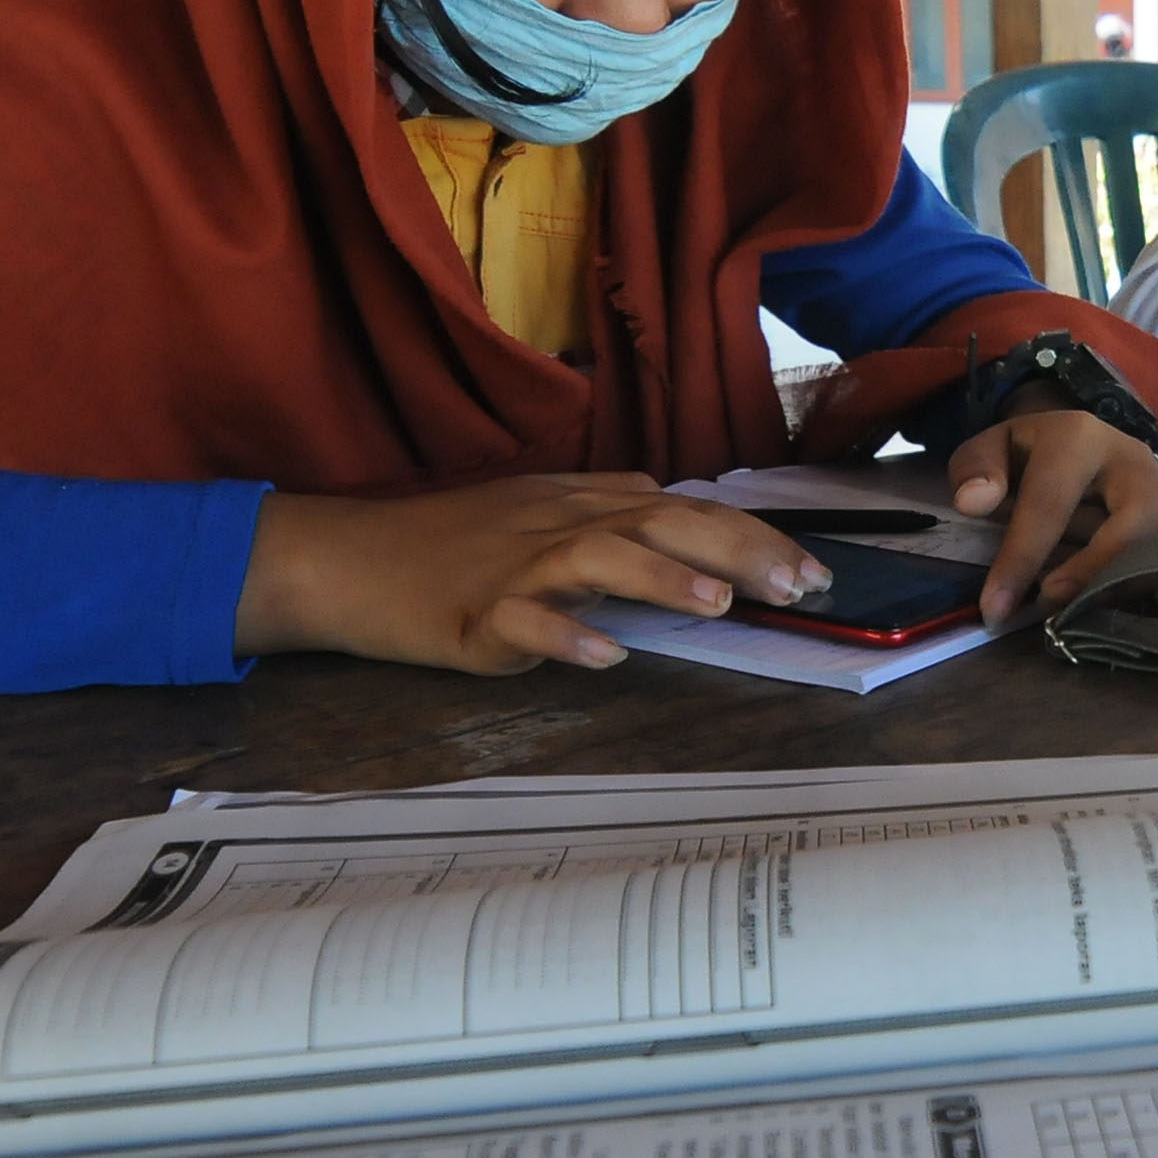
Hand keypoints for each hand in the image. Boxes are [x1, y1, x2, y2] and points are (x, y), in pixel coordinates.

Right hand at [233, 474, 829, 672]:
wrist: (344, 556)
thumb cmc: (446, 544)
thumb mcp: (538, 516)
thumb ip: (613, 523)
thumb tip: (688, 535)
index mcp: (580, 502)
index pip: (684, 508)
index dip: (753, 535)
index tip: (813, 570)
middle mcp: (556, 522)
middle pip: (658, 520)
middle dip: (735, 551)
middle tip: (799, 586)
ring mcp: (513, 565)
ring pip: (596, 556)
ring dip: (661, 578)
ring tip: (718, 607)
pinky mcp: (469, 612)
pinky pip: (522, 621)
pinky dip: (564, 635)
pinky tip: (604, 654)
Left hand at [951, 403, 1157, 624]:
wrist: (1074, 440)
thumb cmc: (1028, 456)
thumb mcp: (990, 448)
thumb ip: (974, 469)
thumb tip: (974, 501)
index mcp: (1079, 437)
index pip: (1051, 501)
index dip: (1022, 558)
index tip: (996, 609)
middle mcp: (1134, 460)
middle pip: (1141, 514)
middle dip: (1102, 567)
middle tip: (1060, 605)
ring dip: (1148, 579)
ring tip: (1108, 612)